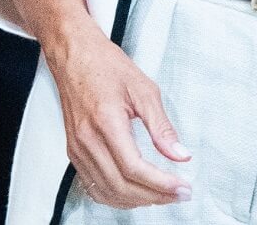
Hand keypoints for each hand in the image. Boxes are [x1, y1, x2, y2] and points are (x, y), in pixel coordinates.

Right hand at [50, 23, 192, 208]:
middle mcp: (87, 140)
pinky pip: (94, 185)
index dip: (161, 184)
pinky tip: (135, 191)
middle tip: (179, 194)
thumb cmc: (105, 65)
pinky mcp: (74, 152)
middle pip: (121, 186)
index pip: (134, 168)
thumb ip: (161, 126)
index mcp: (105, 122)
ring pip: (107, 191)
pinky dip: (116, 195)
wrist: (73, 54)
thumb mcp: (143, 88)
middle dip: (154, 196)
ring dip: (136, 201)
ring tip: (162, 194)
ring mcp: (77, 149)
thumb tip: (180, 154)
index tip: (182, 187)